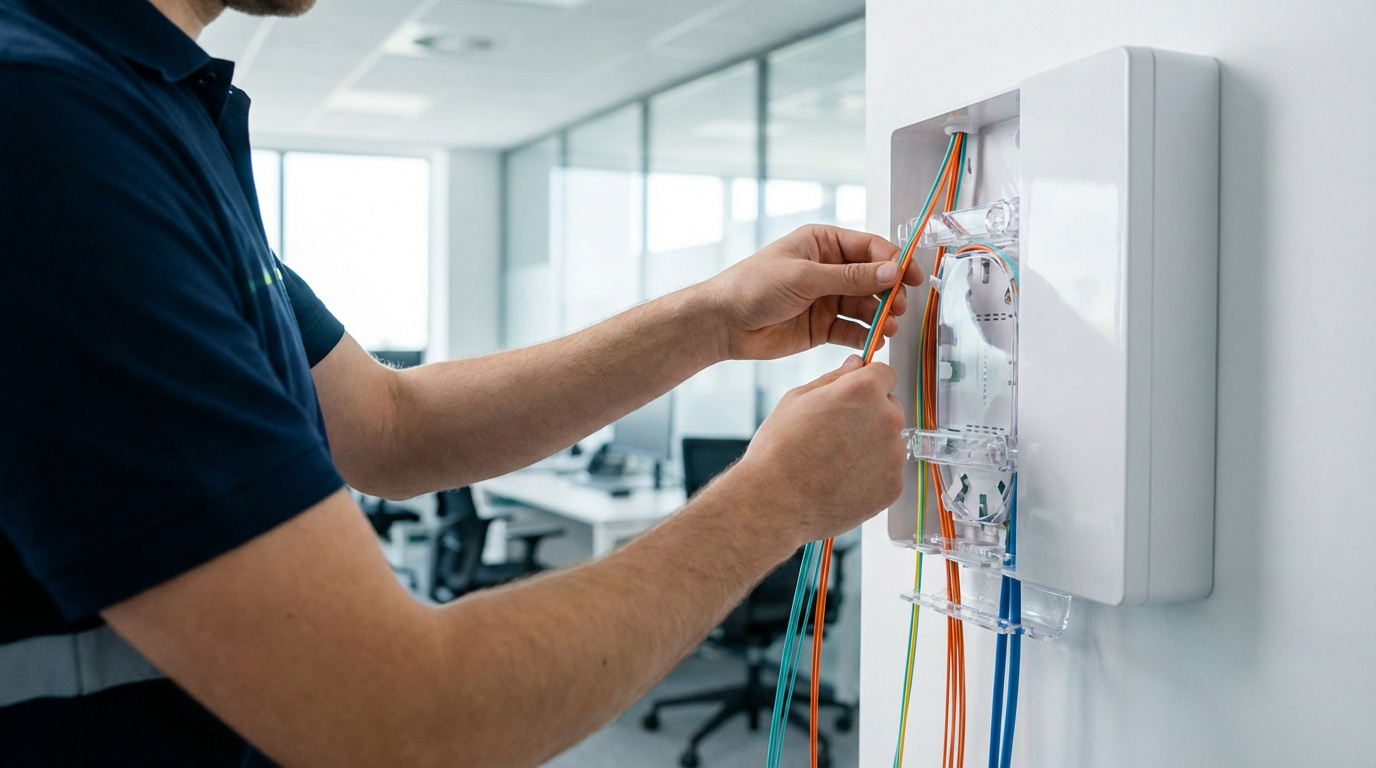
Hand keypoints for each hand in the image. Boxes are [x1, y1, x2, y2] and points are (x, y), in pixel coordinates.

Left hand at [699, 224, 921, 360]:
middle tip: (898, 307)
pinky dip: (865, 336)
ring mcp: (826, 298)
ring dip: (879, 316)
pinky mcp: (821, 326)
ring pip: (865, 306)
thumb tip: (890, 272)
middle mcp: (828, 269)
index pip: (869, 248)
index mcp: (822, 243)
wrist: (723, 323)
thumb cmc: (754, 286)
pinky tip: (873, 342)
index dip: (893, 261)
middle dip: (889, 293)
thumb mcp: (804, 276)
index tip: (911, 278)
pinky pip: (851, 329)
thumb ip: (849, 277)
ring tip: (887, 327)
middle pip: (872, 279)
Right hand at [733, 356, 906, 542]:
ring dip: (872, 446)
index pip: (884, 373)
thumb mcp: (797, 399)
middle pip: (890, 407)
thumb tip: (855, 365)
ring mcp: (893, 455)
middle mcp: (886, 419)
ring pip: (890, 442)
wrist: (775, 503)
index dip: (866, 383)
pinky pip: (888, 472)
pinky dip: (871, 475)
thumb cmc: (779, 451)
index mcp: (863, 390)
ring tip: (836, 461)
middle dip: (870, 415)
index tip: (854, 398)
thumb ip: (834, 378)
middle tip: (836, 434)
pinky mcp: (893, 486)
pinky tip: (842, 480)